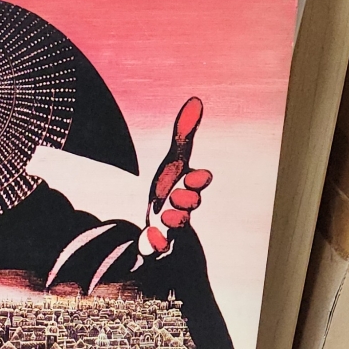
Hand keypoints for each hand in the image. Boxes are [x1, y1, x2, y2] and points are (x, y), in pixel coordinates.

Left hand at [138, 98, 211, 258]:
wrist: (158, 221)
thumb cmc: (169, 187)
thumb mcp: (173, 161)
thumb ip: (183, 134)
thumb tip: (195, 100)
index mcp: (189, 185)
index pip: (200, 181)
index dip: (198, 179)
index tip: (194, 174)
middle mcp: (184, 206)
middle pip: (191, 204)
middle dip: (186, 199)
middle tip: (175, 195)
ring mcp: (172, 226)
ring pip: (178, 226)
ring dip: (172, 220)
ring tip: (162, 216)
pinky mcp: (159, 243)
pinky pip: (159, 248)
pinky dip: (155, 244)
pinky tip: (148, 238)